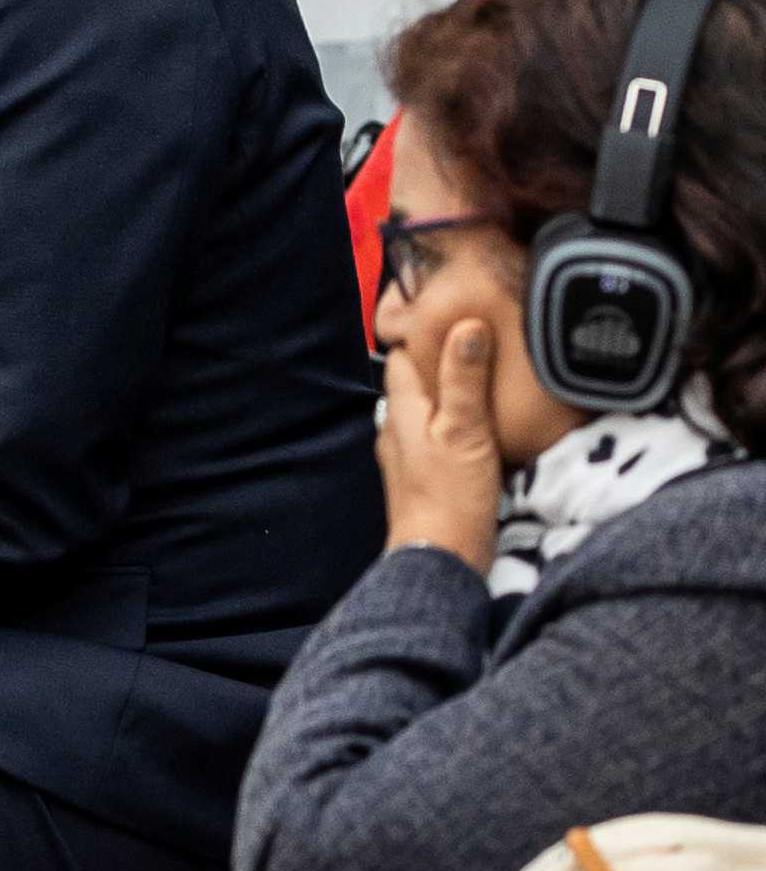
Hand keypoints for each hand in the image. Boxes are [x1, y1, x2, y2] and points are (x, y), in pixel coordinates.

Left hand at [380, 314, 507, 568]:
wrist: (439, 557)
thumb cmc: (452, 493)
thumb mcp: (464, 429)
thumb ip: (464, 379)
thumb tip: (466, 324)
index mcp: (401, 410)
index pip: (402, 356)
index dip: (422, 333)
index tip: (449, 313)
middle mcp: (395, 428)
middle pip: (411, 382)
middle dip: (434, 362)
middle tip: (471, 341)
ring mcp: (406, 454)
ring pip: (421, 410)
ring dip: (442, 394)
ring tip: (476, 378)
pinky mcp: (421, 476)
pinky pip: (431, 436)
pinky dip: (447, 422)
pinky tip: (470, 425)